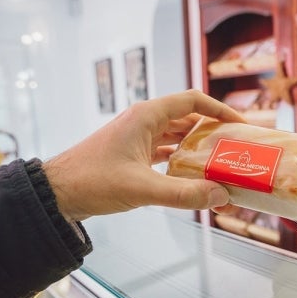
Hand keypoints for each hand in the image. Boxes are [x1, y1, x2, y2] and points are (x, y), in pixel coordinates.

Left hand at [43, 89, 244, 220]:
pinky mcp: (131, 154)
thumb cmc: (92, 181)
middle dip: (213, 133)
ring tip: (220, 164)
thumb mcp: (143, 189)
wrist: (56, 194)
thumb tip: (221, 196)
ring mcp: (136, 137)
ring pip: (176, 137)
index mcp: (146, 116)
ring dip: (197, 149)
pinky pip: (164, 152)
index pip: (192, 101)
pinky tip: (194, 177)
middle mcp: (143, 121)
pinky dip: (181, 162)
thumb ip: (184, 194)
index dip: (220, 109)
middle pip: (188, 119)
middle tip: (236, 148)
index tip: (240, 124)